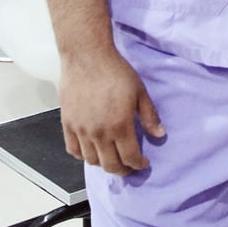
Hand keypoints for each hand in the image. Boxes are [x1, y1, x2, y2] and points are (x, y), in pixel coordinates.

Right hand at [59, 47, 165, 175]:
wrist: (87, 56)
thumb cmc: (114, 71)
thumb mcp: (140, 92)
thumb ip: (149, 116)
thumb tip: (160, 134)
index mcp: (119, 125)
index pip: (130, 157)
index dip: (138, 164)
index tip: (143, 163)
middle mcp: (99, 132)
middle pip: (110, 165)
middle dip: (122, 170)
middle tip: (129, 166)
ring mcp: (81, 130)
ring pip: (92, 160)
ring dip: (103, 163)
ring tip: (112, 158)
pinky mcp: (68, 124)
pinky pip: (73, 150)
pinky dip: (83, 155)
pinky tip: (91, 150)